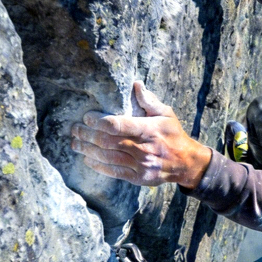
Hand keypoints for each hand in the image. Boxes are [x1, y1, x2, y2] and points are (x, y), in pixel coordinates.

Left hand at [70, 82, 212, 188]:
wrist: (185, 163)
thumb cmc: (173, 134)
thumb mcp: (166, 114)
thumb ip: (149, 100)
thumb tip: (135, 85)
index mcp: (148, 130)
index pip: (117, 125)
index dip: (98, 121)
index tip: (87, 117)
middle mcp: (142, 148)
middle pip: (107, 141)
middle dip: (87, 135)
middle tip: (75, 129)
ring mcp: (140, 164)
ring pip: (107, 157)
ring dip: (87, 150)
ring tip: (75, 143)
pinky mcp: (138, 177)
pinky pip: (113, 171)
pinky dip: (98, 165)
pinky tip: (87, 159)